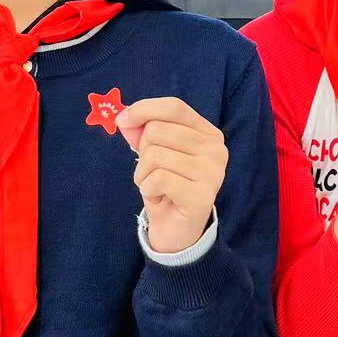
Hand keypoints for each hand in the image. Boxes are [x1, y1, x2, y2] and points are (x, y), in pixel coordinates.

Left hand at [118, 97, 228, 255]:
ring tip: (155, 186)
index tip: (122, 121)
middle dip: (142, 152)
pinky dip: (148, 189)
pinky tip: (159, 197)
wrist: (176, 230)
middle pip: (158, 130)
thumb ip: (141, 131)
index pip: (174, 106)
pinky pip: (157, 179)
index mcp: (208, 133)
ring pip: (154, 154)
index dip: (143, 109)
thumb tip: (125, 119)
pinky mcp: (202, 196)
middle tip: (152, 172)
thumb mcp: (153, 152)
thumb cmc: (166, 186)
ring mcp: (213, 172)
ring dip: (143, 174)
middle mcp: (216, 149)